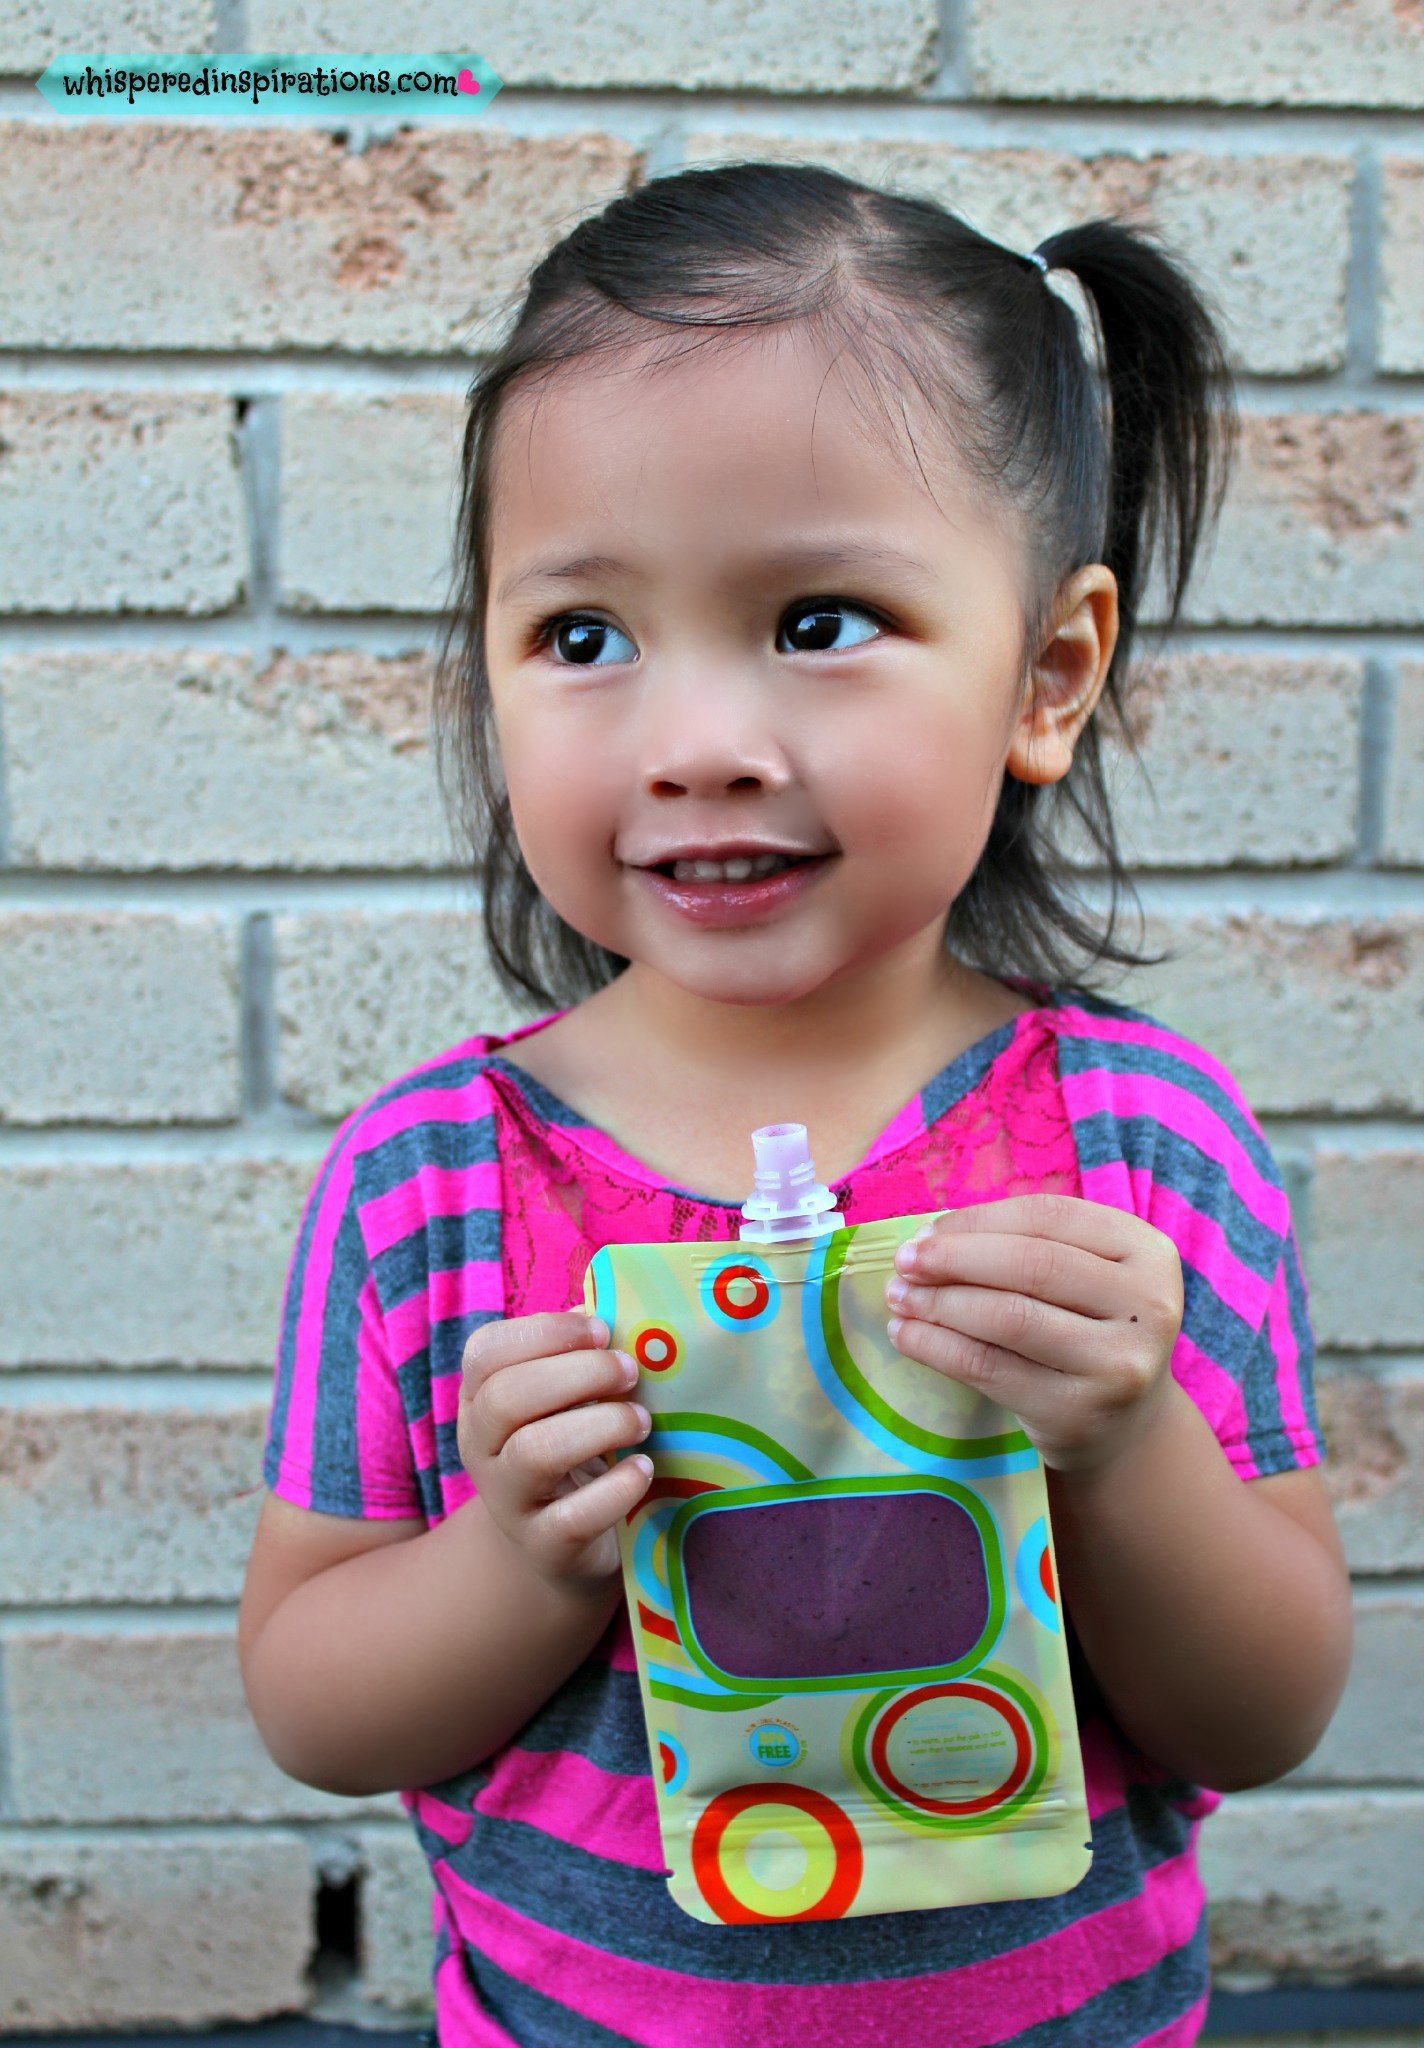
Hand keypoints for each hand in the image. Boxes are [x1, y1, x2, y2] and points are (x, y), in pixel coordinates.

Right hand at [458, 1310, 653, 1594]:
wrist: (559, 1547)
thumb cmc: (569, 1449)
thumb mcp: (565, 1399)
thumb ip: (579, 1354)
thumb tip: (610, 1309)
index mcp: (480, 1399)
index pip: (484, 1351)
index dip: (545, 1331)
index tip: (600, 1330)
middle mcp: (481, 1448)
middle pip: (506, 1398)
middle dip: (578, 1374)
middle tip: (630, 1372)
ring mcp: (508, 1501)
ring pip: (534, 1452)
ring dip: (600, 1426)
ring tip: (641, 1421)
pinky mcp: (545, 1545)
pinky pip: (573, 1516)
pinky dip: (616, 1488)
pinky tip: (643, 1470)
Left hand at [883, 1193, 1184, 1475]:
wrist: (1124, 1427)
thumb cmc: (1086, 1330)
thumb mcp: (1081, 1279)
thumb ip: (1022, 1247)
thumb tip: (927, 1240)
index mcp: (1147, 1251)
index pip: (1048, 1217)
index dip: (978, 1221)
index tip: (925, 1232)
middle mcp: (1147, 1305)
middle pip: (1032, 1265)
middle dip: (954, 1259)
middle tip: (904, 1263)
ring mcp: (1118, 1363)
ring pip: (1009, 1317)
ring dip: (939, 1303)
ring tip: (899, 1298)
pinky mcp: (1078, 1411)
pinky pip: (990, 1368)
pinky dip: (937, 1347)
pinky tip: (907, 1336)